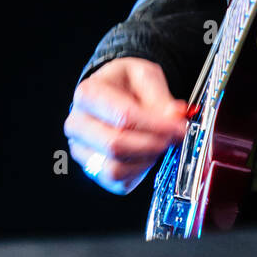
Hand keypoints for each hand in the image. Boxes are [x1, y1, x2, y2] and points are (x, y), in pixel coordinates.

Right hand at [64, 57, 188, 195]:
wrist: (112, 92)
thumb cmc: (124, 83)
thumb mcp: (144, 74)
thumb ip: (159, 95)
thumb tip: (174, 115)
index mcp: (87, 94)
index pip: (123, 116)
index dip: (156, 125)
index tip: (178, 126)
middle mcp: (77, 124)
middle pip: (116, 145)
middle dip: (153, 144)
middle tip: (175, 137)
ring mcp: (81, 150)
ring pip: (115, 169)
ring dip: (146, 159)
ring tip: (161, 143)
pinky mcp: (91, 169)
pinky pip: (117, 182)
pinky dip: (140, 171)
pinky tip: (149, 154)